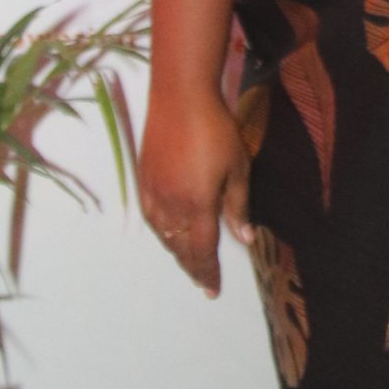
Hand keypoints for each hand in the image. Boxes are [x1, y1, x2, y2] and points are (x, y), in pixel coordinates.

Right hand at [138, 90, 253, 296]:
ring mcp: (154, 193)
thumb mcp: (238, 167)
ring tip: (188, 263)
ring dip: (177, 253)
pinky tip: (167, 234)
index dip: (208, 273)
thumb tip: (245, 238)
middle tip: (202, 283)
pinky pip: (151, 218)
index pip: (203, 251)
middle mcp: (172, 206)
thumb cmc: (216, 130)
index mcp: (198, 205)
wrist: (180, 98)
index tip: (212, 290)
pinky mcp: (144, 180)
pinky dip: (161, 234)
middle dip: (193, 268)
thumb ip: (239, 206)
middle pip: (181, 248)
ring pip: (164, 236)